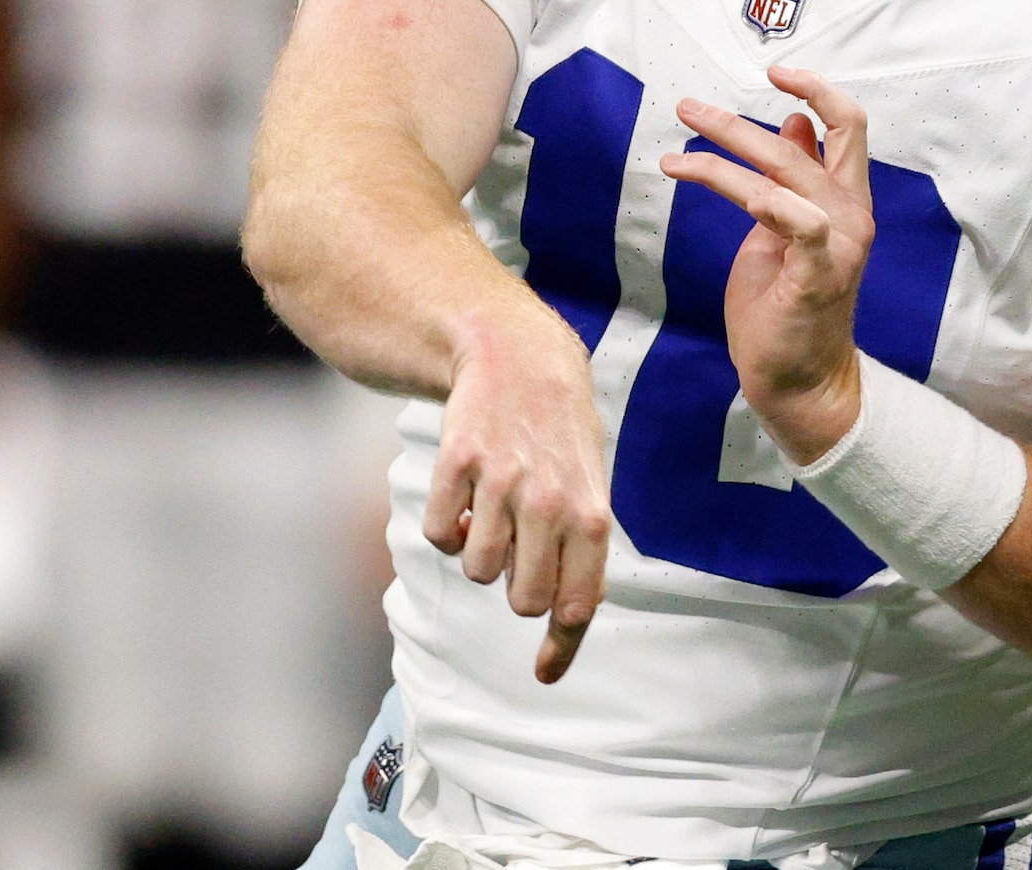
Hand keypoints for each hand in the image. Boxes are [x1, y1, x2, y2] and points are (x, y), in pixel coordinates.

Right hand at [423, 307, 611, 683]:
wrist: (518, 355)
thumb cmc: (558, 430)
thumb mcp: (589, 483)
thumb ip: (580, 547)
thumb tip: (563, 617)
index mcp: (591, 513)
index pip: (579, 602)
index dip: (561, 647)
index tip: (543, 675)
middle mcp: (550, 502)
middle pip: (524, 601)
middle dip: (515, 590)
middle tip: (515, 553)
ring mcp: (502, 482)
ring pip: (477, 571)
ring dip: (478, 554)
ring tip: (490, 513)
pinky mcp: (459, 462)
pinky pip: (440, 534)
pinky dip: (445, 528)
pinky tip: (462, 497)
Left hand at [661, 65, 874, 466]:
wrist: (798, 379)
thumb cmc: (786, 305)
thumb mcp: (785, 229)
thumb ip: (794, 178)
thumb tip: (793, 123)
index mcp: (845, 200)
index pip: (848, 125)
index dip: (818, 89)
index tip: (775, 71)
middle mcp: (850, 214)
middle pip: (800, 143)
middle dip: (736, 122)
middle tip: (687, 108)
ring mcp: (839, 243)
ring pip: (784, 172)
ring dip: (723, 154)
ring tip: (676, 153)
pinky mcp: (819, 274)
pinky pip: (793, 220)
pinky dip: (758, 195)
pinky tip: (721, 185)